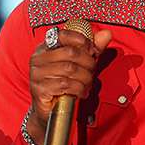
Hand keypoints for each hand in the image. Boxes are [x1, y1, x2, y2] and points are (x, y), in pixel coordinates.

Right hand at [26, 26, 113, 142]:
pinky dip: (79, 89)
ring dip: (85, 78)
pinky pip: (65, 85)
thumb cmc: (63, 83)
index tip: (92, 50)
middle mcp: (38, 59)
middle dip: (88, 62)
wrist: (49, 111)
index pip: (62, 35)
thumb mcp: (79, 64)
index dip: (81, 40)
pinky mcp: (40, 89)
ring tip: (87, 84)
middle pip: (70, 53)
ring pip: (70, 69)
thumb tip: (107, 33)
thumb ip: (91, 49)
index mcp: (45, 48)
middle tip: (92, 71)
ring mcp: (37, 74)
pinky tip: (82, 93)